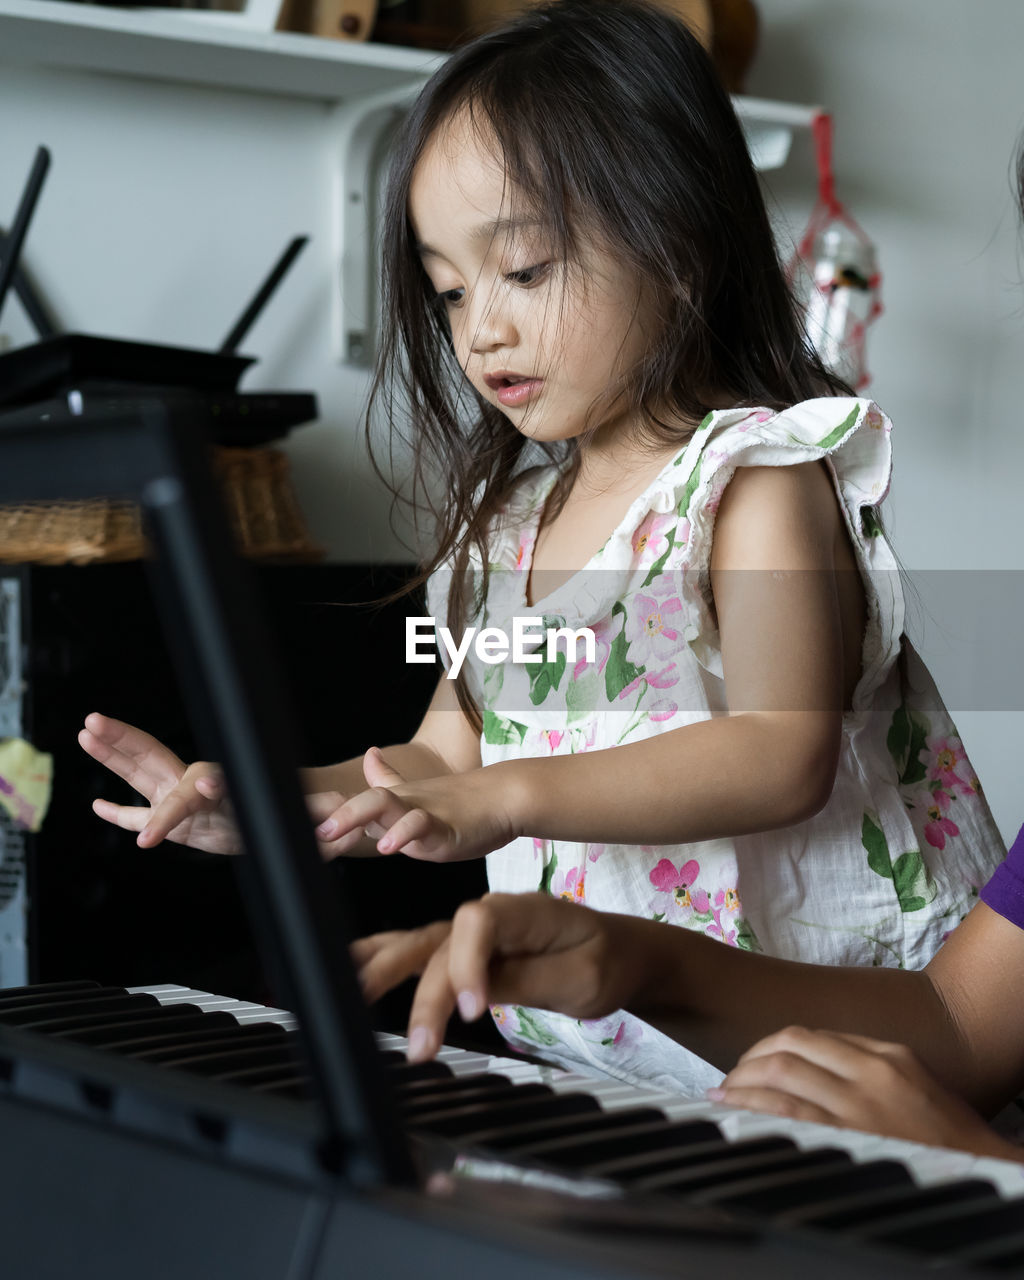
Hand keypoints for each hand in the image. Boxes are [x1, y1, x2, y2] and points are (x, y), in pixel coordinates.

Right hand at [80, 712, 341, 857]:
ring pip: (137, 775)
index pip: (206, 783)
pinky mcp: (177, 823)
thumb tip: (338, 808)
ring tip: (83, 733)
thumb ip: (317, 810)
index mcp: (225, 785)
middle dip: (124, 743)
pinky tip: (95, 806)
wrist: (286, 816)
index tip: (200, 787)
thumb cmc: (294, 811)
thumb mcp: (307, 813)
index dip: (201, 788)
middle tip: (94, 724)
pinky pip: (140, 815)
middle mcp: (195, 786)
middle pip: (152, 760)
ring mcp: (179, 800)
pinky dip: (119, 814)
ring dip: (110, 755)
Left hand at [314, 747, 519, 861]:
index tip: (292, 822)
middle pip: (360, 799)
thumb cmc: (464, 802)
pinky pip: (420, 827)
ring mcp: (423, 812)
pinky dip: (402, 835)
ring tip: (331, 834)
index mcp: (394, 800)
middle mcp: (402, 803)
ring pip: (383, 805)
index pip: (353, 801)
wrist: (505, 797)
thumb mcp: (419, 794)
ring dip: (354, 817)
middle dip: (329, 814)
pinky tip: (388, 847)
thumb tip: (369, 756)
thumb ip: (390, 780)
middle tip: (303, 828)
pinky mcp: (446, 827)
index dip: (323, 810)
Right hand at [353, 893, 638, 1060]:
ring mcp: (473, 931)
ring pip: (421, 945)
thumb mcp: (580, 978)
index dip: (467, 965)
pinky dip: (386, 959)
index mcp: (523, 911)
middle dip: (417, 984)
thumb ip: (526, 980)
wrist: (619, 953)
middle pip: (440, 938)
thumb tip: (477, 992)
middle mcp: (490, 914)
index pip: (478, 923)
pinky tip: (353, 968)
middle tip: (414, 1040)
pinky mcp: (465, 951)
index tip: (474, 1011)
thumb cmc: (605, 961)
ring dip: (386, 971)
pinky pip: (422, 952)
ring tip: (348, 994)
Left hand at [712, 1026, 1019, 1158]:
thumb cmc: (950, 1138)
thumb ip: (865, 1067)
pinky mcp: (851, 1138)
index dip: (768, 1048)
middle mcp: (869, 1072)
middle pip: (787, 1050)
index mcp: (885, 1054)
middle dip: (749, 1062)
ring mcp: (859, 1106)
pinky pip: (788, 1116)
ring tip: (723, 1096)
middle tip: (730, 1080)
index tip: (751, 1063)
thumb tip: (810, 1066)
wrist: (989, 1174)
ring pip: (780, 1077)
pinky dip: (752, 1110)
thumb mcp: (913, 1083)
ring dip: (741, 1084)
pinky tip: (733, 1113)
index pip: (808, 1037)